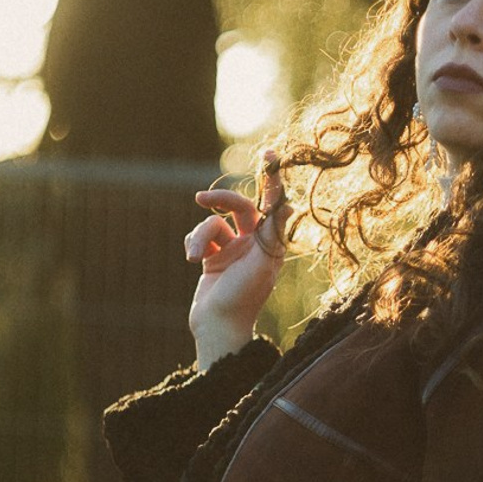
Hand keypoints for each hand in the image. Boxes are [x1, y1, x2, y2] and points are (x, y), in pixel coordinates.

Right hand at [186, 149, 290, 368]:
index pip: (272, 202)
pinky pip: (199, 236)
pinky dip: (193, 243)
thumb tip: (290, 204)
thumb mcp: (261, 262)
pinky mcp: (212, 258)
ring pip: (212, 223)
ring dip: (200, 236)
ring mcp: (232, 250)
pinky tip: (192, 260)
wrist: (217, 327)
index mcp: (270, 242)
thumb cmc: (243, 296)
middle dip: (219, 201)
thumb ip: (272, 231)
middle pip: (237, 206)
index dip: (272, 178)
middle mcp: (254, 243)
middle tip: (200, 199)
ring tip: (195, 258)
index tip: (269, 154)